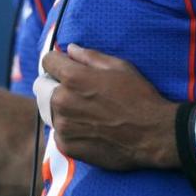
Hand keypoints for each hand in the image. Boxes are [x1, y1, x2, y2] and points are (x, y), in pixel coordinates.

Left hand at [39, 44, 179, 170]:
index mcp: (73, 78)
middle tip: (78, 91)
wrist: (152, 134)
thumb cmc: (139, 96)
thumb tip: (70, 49)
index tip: (67, 66)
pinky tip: (89, 128)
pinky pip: (58, 132)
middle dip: (56, 84)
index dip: (58, 61)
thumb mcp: (119, 67)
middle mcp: (62, 101)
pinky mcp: (67, 146)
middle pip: (42, 87)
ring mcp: (63, 126)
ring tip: (87, 111)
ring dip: (62, 108)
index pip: (47, 61)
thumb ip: (89, 56)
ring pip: (50, 110)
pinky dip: (69, 129)